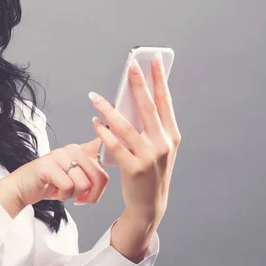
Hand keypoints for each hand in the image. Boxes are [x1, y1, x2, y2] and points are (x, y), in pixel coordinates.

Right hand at [0, 137, 109, 213]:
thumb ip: (91, 171)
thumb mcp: (74, 176)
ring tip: (63, 192)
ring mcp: (60, 156)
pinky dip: (63, 196)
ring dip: (73, 196)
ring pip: (83, 184)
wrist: (22, 188)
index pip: (103, 143)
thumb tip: (110, 168)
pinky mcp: (48, 165)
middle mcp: (72, 150)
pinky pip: (68, 187)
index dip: (115, 138)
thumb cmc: (50, 184)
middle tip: (81, 200)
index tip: (120, 120)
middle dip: (93, 195)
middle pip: (99, 175)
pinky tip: (55, 192)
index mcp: (81, 151)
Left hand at [88, 52, 180, 220]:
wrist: (150, 204)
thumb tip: (133, 100)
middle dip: (138, 85)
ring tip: (94, 97)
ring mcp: (149, 156)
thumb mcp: (158, 148)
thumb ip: (150, 127)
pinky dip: (103, 132)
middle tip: (130, 66)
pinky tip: (95, 122)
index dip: (160, 80)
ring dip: (107, 109)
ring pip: (125, 125)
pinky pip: (114, 145)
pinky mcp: (133, 168)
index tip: (154, 61)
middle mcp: (163, 144)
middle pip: (148, 108)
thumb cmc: (152, 171)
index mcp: (172, 136)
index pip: (166, 102)